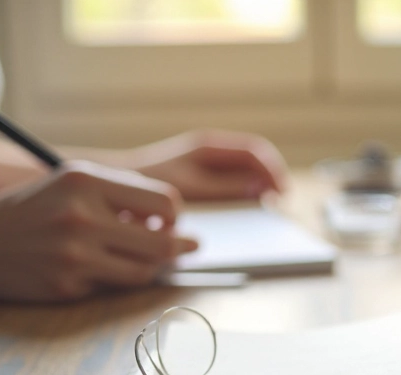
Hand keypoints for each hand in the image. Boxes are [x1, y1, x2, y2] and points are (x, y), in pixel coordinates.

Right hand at [0, 161, 197, 301]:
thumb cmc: (28, 212)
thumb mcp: (68, 184)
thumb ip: (118, 195)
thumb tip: (173, 221)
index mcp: (85, 180)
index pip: (164, 201)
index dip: (174, 216)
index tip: (170, 223)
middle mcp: (81, 215)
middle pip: (164, 242)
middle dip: (181, 247)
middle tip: (188, 248)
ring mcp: (74, 254)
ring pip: (144, 270)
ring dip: (151, 268)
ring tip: (141, 259)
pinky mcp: (66, 285)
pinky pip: (111, 287)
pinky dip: (112, 279)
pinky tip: (93, 269)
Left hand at [129, 130, 287, 200]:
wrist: (119, 181)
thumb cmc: (151, 183)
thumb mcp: (192, 187)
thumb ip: (227, 187)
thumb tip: (261, 187)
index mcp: (210, 146)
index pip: (255, 151)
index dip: (273, 170)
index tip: (282, 192)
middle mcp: (210, 148)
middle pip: (254, 156)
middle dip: (271, 175)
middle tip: (281, 200)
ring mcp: (205, 159)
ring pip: (245, 166)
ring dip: (260, 181)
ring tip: (269, 203)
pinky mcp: (200, 171)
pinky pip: (232, 174)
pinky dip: (246, 186)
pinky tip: (248, 203)